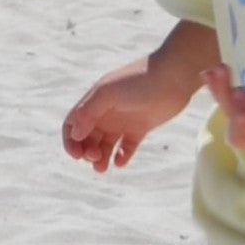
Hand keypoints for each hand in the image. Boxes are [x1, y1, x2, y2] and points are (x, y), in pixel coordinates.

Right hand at [63, 22, 215, 173]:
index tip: (77, 155)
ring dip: (100, 158)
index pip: (72, 124)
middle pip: (87, 138)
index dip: (70, 141)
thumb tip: (74, 133)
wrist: (174, 76)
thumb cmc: (139, 80)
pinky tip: (120, 162)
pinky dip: (121, 157)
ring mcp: (123, 120)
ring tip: (102, 168)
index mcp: (94, 101)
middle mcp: (106, 111)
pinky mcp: (140, 128)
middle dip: (86, 151)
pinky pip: (126, 147)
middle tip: (95, 157)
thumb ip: (88, 112)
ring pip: (105, 145)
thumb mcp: (108, 93)